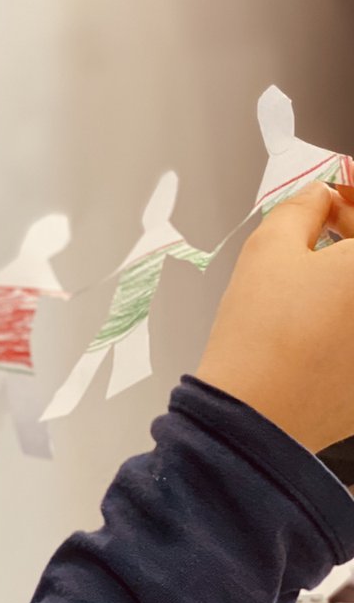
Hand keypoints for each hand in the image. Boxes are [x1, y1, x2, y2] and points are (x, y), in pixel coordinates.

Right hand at [196, 182, 353, 452]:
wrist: (257, 410)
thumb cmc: (263, 336)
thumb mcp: (269, 248)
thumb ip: (301, 208)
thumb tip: (317, 198)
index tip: (337, 192)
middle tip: (324, 221)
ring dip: (348, 273)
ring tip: (315, 268)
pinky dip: (347, 312)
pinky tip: (320, 310)